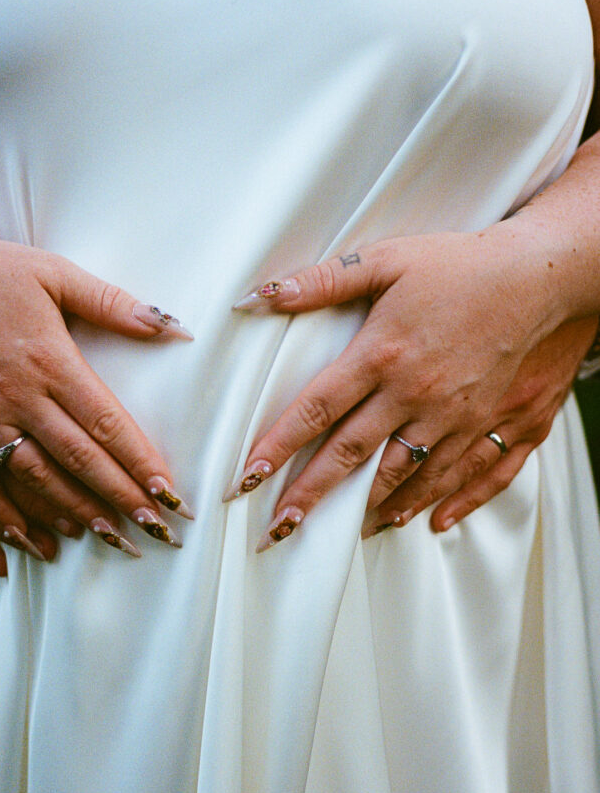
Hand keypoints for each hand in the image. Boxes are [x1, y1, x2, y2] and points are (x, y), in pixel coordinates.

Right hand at [0, 218, 193, 568]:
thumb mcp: (52, 275)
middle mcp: (7, 399)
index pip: (105, 426)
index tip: (166, 495)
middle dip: (113, 502)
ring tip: (91, 542)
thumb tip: (173, 326)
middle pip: (71, 464)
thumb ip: (112, 303)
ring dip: (58, 520)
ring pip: (18, 487)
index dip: (139, 465)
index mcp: (45, 362)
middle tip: (146, 533)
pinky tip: (9, 555)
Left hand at [226, 230, 557, 549]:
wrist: (546, 274)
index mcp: (383, 356)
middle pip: (352, 456)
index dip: (278, 447)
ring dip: (372, 509)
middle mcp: (417, 395)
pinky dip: (448, 503)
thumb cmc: (464, 264)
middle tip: (280, 528)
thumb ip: (324, 280)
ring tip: (343, 533)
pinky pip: (474, 476)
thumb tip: (262, 294)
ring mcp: (461, 416)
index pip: (316, 411)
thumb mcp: (389, 260)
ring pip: (407, 476)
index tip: (247, 479)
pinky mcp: (502, 423)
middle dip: (311, 496)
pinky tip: (423, 522)